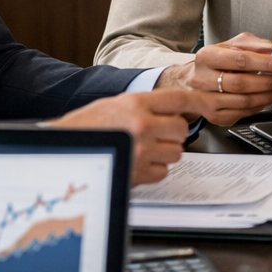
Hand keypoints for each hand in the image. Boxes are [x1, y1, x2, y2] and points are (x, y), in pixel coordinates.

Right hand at [52, 89, 213, 185]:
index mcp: (135, 103)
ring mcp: (140, 149)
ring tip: (141, 149)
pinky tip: (135, 162)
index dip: (200, 101)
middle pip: (181, 129)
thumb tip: (172, 110)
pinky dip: (153, 170)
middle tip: (156, 135)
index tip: (211, 104)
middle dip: (173, 134)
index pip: (179, 98)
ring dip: (164, 153)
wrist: (60, 149)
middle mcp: (141, 124)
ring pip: (176, 152)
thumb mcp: (113, 105)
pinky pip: (163, 172)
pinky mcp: (138, 172)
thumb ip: (143, 106)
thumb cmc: (84, 127)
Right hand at [157, 32, 271, 122]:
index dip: (265, 63)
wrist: (189, 83)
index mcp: (207, 56)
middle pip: (241, 83)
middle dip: (268, 82)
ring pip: (242, 101)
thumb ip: (253, 45)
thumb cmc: (214, 63)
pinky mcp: (213, 116)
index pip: (240, 60)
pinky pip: (241, 113)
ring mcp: (206, 100)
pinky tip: (266, 99)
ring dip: (266, 96)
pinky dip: (259, 107)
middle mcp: (202, 79)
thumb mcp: (230, 46)